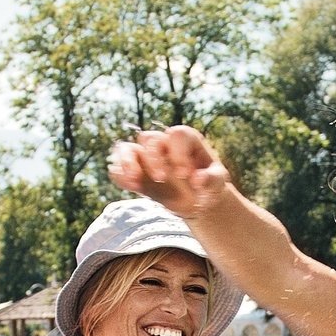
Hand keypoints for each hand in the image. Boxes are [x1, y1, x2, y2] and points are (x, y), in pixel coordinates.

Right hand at [107, 125, 227, 212]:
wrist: (197, 201)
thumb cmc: (208, 185)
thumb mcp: (217, 184)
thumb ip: (212, 180)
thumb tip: (198, 179)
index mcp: (185, 140)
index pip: (176, 134)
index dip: (178, 153)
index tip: (184, 174)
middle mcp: (163, 145)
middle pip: (149, 138)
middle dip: (154, 159)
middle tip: (162, 179)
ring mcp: (147, 158)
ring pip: (127, 148)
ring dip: (127, 162)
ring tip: (134, 180)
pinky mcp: (136, 174)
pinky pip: (118, 169)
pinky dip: (120, 176)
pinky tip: (133, 188)